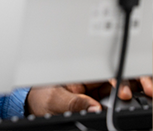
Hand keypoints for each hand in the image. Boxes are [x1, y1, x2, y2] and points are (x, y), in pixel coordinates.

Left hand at [27, 77, 152, 115]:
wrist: (36, 105)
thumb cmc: (41, 96)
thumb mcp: (54, 99)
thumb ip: (74, 103)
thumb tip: (94, 108)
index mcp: (81, 71)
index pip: (105, 69)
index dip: (118, 78)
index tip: (125, 92)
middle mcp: (92, 76)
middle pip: (121, 72)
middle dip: (137, 77)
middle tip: (149, 89)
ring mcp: (98, 86)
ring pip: (126, 82)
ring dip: (139, 85)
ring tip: (149, 93)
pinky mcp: (102, 96)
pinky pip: (122, 95)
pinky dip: (134, 96)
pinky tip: (139, 99)